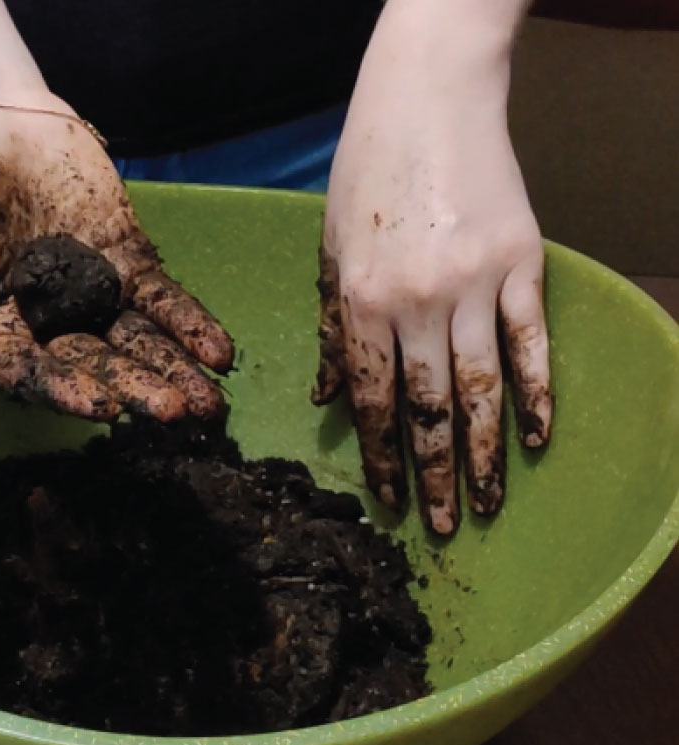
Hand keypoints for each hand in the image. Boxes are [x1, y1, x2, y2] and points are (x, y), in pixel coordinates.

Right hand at [0, 104, 232, 420]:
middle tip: (175, 414)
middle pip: (99, 364)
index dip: (70, 393)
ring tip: (210, 404)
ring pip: (140, 343)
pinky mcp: (130, 269)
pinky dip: (191, 326)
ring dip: (175, 371)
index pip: (37, 376)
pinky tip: (220, 355)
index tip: (106, 410)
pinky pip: (165, 302)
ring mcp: (96, 300)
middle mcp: (52, 330)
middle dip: (138, 388)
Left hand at [313, 0, 551, 534]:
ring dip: (487, 454)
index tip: (389, 503)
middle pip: (428, 409)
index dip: (380, 460)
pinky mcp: (523, 262)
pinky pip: (532, 342)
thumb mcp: (329, 253)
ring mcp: (476, 283)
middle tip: (443, 528)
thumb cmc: (364, 174)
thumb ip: (333, 331)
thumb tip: (329, 401)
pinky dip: (537, 393)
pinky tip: (536, 439)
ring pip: (481, 389)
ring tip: (488, 505)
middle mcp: (418, 302)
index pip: (372, 402)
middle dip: (434, 475)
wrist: (427, 96)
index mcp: (362, 302)